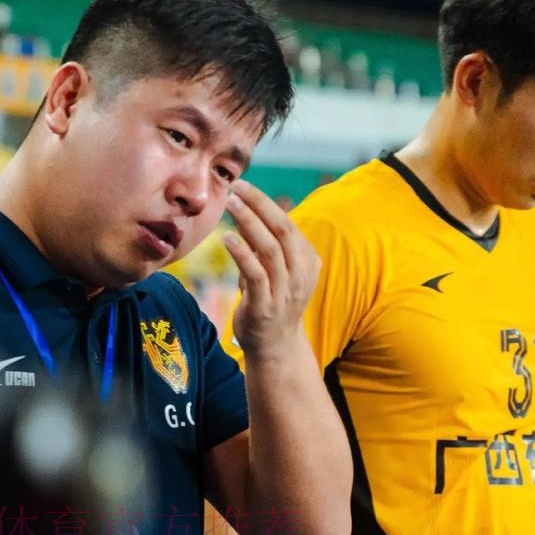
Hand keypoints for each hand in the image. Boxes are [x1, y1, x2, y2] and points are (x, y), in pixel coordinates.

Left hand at [222, 179, 320, 358]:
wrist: (275, 348)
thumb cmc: (271, 302)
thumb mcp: (272, 270)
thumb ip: (261, 243)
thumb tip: (243, 209)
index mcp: (307, 262)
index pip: (288, 225)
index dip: (266, 203)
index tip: (244, 186)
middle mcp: (300, 275)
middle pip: (284, 231)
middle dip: (261, 205)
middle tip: (238, 188)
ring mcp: (285, 292)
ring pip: (271, 250)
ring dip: (250, 223)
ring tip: (231, 204)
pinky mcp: (266, 307)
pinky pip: (256, 275)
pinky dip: (242, 254)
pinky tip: (228, 238)